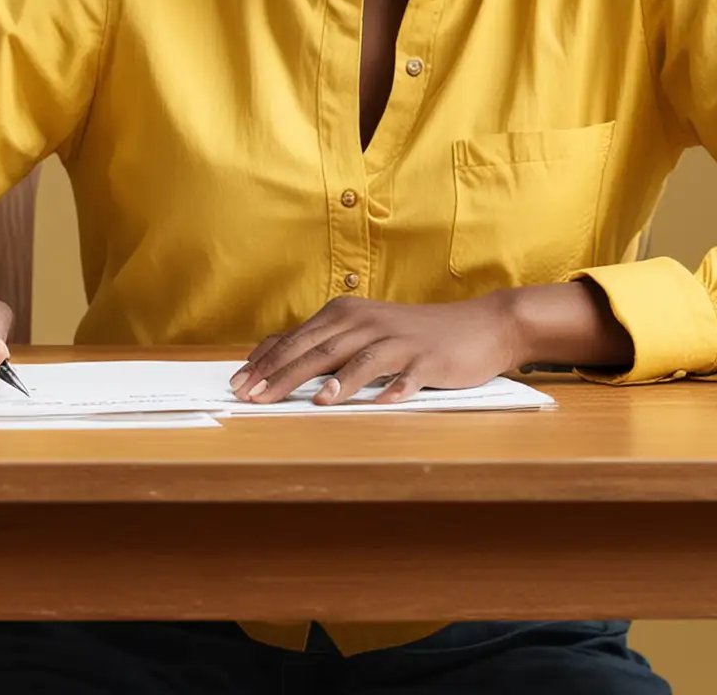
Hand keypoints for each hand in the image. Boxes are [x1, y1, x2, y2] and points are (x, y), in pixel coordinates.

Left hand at [229, 292, 523, 406]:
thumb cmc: (413, 335)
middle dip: (282, 375)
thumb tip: (275, 363)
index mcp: (346, 314)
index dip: (265, 362)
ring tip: (314, 401)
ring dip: (336, 381)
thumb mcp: (365, 332)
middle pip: (318, 349)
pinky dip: (393, 388)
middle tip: (254, 398)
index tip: (237, 385)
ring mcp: (398, 340)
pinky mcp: (427, 358)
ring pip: (358, 359)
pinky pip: (407, 375)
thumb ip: (325, 345)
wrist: (479, 326)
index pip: (296, 339)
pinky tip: (382, 402)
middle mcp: (367, 322)